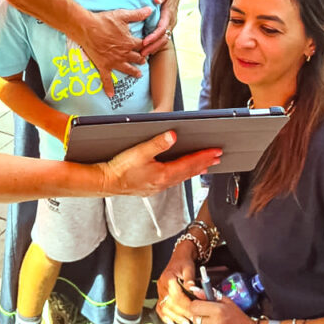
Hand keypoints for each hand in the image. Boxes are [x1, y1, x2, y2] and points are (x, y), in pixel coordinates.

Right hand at [77, 7, 151, 96]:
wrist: (86, 28)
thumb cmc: (103, 21)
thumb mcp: (122, 15)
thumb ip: (137, 14)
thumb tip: (150, 9)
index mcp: (129, 42)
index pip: (142, 45)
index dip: (146, 45)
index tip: (148, 46)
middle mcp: (123, 54)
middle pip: (136, 58)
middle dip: (141, 59)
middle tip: (143, 61)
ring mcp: (113, 61)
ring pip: (127, 69)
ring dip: (133, 72)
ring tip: (138, 75)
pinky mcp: (103, 65)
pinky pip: (106, 79)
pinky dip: (109, 87)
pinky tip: (111, 94)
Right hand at [100, 131, 221, 196]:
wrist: (105, 182)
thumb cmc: (120, 168)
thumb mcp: (139, 152)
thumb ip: (157, 143)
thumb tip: (173, 136)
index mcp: (163, 174)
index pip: (189, 163)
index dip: (204, 156)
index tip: (216, 151)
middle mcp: (163, 183)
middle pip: (189, 172)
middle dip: (204, 164)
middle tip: (217, 158)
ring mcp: (157, 187)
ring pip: (181, 177)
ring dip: (194, 170)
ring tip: (204, 166)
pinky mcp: (151, 187)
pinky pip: (173, 180)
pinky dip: (182, 175)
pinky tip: (180, 173)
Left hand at [142, 0, 184, 55]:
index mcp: (170, 13)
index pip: (162, 28)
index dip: (153, 36)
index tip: (144, 42)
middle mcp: (171, 20)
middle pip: (163, 38)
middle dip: (153, 46)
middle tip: (142, 54)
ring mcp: (170, 22)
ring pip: (163, 39)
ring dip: (154, 47)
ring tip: (143, 54)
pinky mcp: (167, 23)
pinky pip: (163, 36)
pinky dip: (155, 43)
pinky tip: (147, 47)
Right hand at [156, 247, 197, 323]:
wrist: (180, 256)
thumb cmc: (185, 262)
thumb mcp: (189, 268)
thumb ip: (190, 279)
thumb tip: (192, 289)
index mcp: (168, 278)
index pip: (176, 296)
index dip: (185, 306)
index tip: (194, 312)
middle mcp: (161, 285)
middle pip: (170, 304)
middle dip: (181, 314)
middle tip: (191, 321)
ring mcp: (160, 290)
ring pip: (164, 308)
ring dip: (175, 318)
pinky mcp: (160, 294)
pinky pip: (160, 308)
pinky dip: (165, 316)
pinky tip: (172, 322)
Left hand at [189, 296, 254, 323]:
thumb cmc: (238, 317)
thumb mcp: (226, 302)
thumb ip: (209, 295)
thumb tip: (196, 291)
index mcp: (218, 310)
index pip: (194, 307)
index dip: (195, 305)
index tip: (199, 305)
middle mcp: (215, 323)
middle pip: (195, 318)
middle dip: (199, 316)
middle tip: (208, 315)